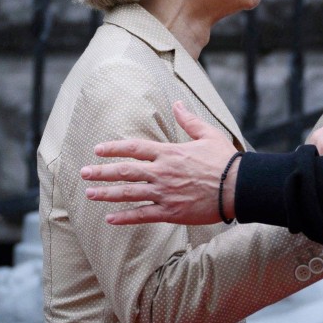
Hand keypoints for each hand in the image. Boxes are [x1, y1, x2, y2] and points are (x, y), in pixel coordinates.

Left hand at [81, 102, 236, 224]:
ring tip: (89, 193)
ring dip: (107, 193)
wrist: (238, 187)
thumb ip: (189, 120)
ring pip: (129, 193)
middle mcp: (162, 172)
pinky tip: (110, 219)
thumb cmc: (225, 160)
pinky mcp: (170, 212)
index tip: (98, 149)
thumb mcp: (207, 134)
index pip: (134, 148)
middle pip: (125, 170)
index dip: (114, 148)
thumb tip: (177, 103)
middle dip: (101, 171)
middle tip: (83, 172)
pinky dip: (125, 218)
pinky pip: (142, 215)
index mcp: (169, 152)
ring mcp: (164, 193)